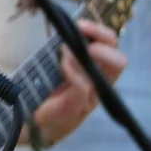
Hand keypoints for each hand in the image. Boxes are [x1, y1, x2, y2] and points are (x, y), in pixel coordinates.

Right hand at [31, 19, 126, 146]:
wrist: (35, 124)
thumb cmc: (56, 120)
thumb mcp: (69, 110)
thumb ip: (76, 90)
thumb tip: (69, 60)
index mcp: (102, 86)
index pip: (116, 64)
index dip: (105, 53)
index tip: (86, 50)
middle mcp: (97, 73)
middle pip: (111, 46)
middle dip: (100, 34)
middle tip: (78, 28)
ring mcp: (82, 63)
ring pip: (98, 40)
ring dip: (90, 30)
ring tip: (73, 25)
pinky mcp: (67, 57)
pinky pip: (78, 40)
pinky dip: (74, 31)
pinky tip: (63, 30)